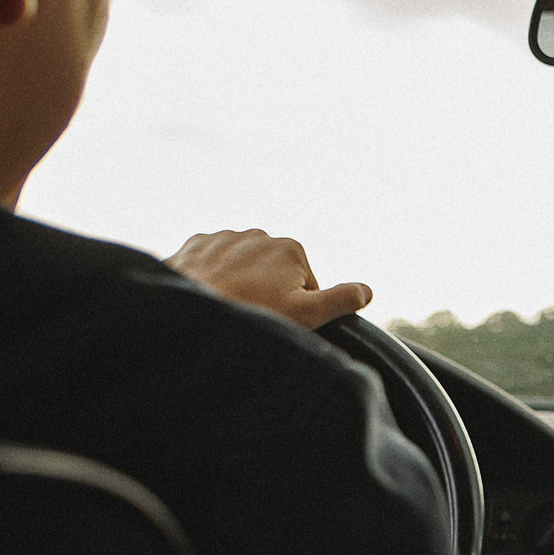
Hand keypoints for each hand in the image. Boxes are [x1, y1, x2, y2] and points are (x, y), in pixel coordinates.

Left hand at [167, 230, 371, 329]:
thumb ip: (341, 300)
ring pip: (240, 269)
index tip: (277, 320)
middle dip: (266, 294)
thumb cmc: (249, 316)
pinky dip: (210, 279)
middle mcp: (258, 234)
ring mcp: (223, 237)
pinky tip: (206, 297)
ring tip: (226, 309)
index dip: (295, 308)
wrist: (186, 309)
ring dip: (237, 286)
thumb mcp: (306, 316)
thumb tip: (367, 290)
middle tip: (252, 317)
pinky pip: (210, 264)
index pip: (304, 284)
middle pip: (272, 273)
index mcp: (290, 247)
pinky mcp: (194, 245)